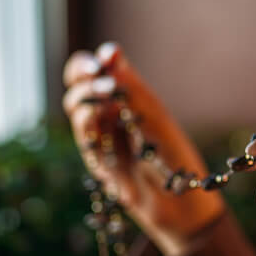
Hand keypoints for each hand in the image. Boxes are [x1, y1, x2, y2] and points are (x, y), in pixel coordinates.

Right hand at [62, 43, 224, 255]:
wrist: (181, 202)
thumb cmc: (174, 157)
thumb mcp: (155, 116)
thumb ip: (131, 87)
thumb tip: (110, 53)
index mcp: (126, 98)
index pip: (100, 70)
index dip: (98, 60)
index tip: (109, 56)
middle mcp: (108, 113)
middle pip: (78, 83)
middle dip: (82, 72)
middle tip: (97, 71)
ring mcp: (100, 135)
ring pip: (75, 104)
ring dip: (87, 93)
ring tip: (109, 92)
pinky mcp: (95, 157)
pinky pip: (82, 131)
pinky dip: (87, 117)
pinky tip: (99, 112)